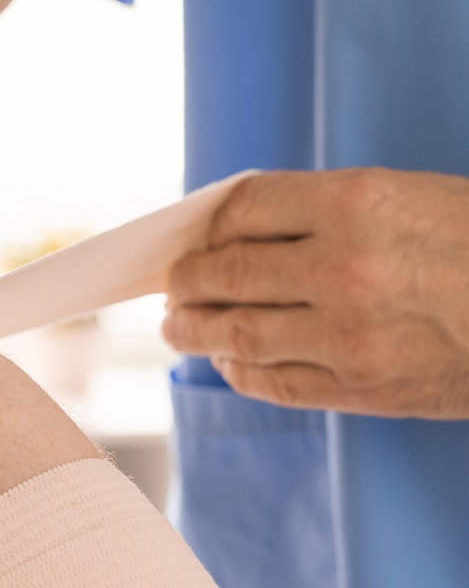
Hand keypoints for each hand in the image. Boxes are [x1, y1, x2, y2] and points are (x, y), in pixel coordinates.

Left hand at [162, 168, 468, 416]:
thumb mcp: (413, 198)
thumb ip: (328, 211)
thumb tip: (244, 226)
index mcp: (355, 205)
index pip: (243, 209)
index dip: (210, 224)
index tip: (198, 234)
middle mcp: (341, 270)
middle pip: (225, 274)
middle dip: (188, 281)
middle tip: (174, 286)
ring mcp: (347, 337)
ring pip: (237, 334)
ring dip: (197, 330)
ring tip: (181, 326)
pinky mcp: (361, 389)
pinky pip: (274, 382)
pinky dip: (241, 371)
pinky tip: (232, 362)